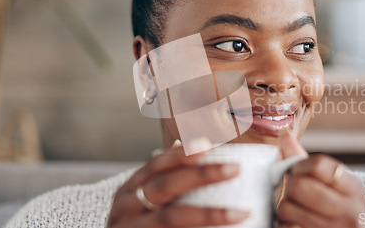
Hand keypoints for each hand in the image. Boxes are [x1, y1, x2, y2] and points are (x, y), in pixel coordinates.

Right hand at [107, 146, 248, 227]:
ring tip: (239, 213)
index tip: (208, 145)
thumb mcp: (143, 201)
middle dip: (201, 175)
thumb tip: (188, 146)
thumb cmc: (139, 225)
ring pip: (171, 218)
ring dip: (209, 214)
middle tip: (234, 169)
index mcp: (130, 189)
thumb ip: (164, 180)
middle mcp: (125, 206)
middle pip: (165, 185)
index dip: (181, 155)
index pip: (156, 164)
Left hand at [276, 134, 364, 227]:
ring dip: (283, 207)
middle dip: (289, 185)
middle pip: (298, 186)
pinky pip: (285, 227)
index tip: (299, 170)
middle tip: (292, 190)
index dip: (300, 165)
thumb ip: (303, 159)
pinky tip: (293, 222)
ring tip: (293, 208)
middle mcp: (350, 212)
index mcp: (354, 189)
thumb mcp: (329, 182)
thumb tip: (284, 134)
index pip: (318, 164)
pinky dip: (283, 224)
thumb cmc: (333, 207)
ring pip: (286, 207)